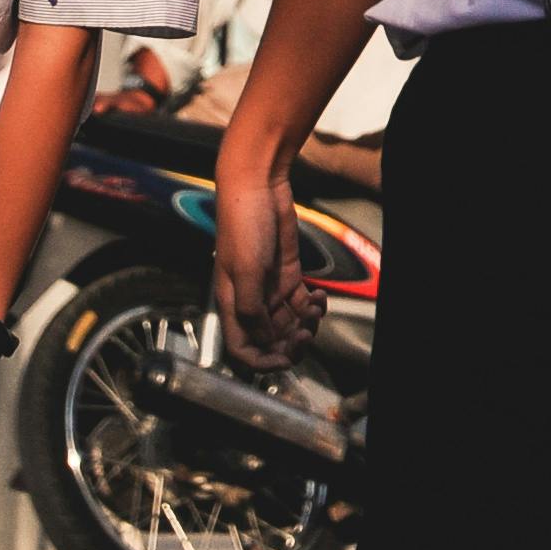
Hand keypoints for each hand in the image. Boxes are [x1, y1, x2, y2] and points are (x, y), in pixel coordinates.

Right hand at [214, 167, 315, 366]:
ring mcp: (269, 287)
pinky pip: (300, 302)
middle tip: (305, 334)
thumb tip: (266, 339)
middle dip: (289, 344)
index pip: (242, 348)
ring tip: (313, 309)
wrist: (257, 188)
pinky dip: (312, 306)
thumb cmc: (243, 225)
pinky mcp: (286, 273)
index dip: (262, 361)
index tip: (284, 359)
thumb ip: (253, 310)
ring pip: (288, 323)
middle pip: (269, 340)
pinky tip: (318, 297)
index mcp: (232, 304)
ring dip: (304, 324)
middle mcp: (250, 300)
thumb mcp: (245, 271)